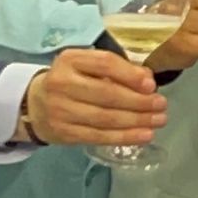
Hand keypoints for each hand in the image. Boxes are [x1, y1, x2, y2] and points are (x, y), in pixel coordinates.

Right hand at [25, 49, 168, 146]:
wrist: (35, 104)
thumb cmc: (71, 80)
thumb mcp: (87, 66)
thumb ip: (116, 69)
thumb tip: (148, 79)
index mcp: (70, 60)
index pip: (104, 64)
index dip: (130, 75)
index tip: (152, 84)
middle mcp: (62, 83)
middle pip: (107, 94)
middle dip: (139, 101)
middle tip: (162, 105)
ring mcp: (61, 110)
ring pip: (106, 118)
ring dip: (137, 121)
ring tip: (159, 120)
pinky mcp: (64, 133)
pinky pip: (99, 136)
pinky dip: (125, 137)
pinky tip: (144, 136)